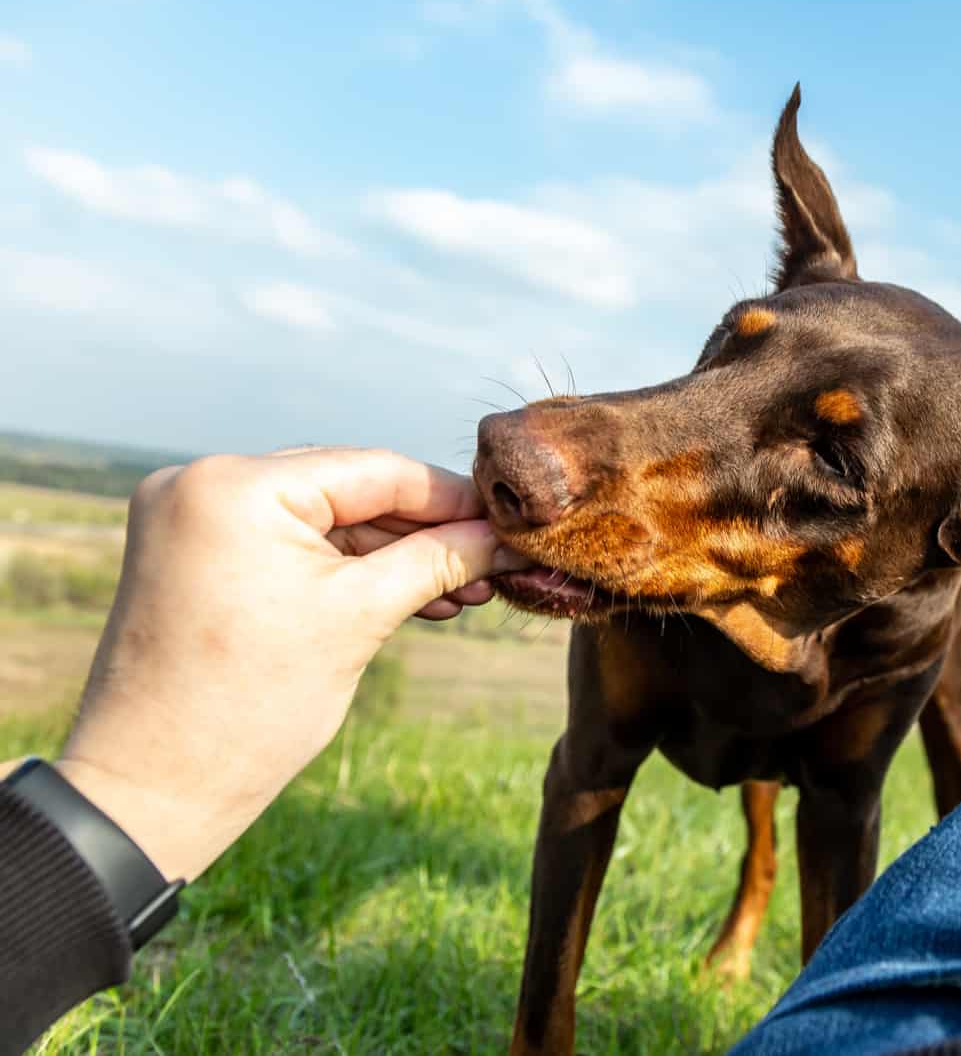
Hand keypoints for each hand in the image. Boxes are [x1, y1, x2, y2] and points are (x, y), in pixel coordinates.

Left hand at [48, 448, 529, 880]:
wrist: (151, 788)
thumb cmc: (250, 708)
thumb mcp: (360, 619)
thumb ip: (438, 561)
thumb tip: (504, 536)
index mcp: (237, 486)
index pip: (374, 469)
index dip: (452, 499)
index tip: (512, 523)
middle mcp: (203, 482)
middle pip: (348, 489)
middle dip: (425, 532)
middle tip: (494, 564)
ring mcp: (192, 517)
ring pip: (322, 520)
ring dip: (391, 555)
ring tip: (463, 592)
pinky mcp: (194, 554)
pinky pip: (289, 545)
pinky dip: (345, 570)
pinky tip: (409, 596)